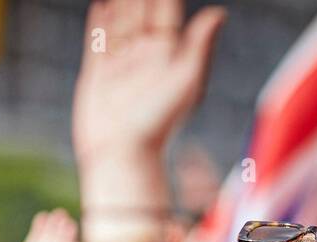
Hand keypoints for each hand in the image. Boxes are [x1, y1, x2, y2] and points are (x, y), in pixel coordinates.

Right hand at [72, 0, 224, 163]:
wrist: (122, 152)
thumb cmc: (159, 121)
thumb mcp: (186, 80)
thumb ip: (200, 45)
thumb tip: (219, 13)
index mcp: (168, 53)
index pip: (166, 9)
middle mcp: (145, 55)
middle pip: (142, 10)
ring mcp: (121, 63)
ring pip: (120, 20)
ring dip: (121, 0)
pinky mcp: (98, 74)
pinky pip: (98, 40)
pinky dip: (99, 22)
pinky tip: (101, 4)